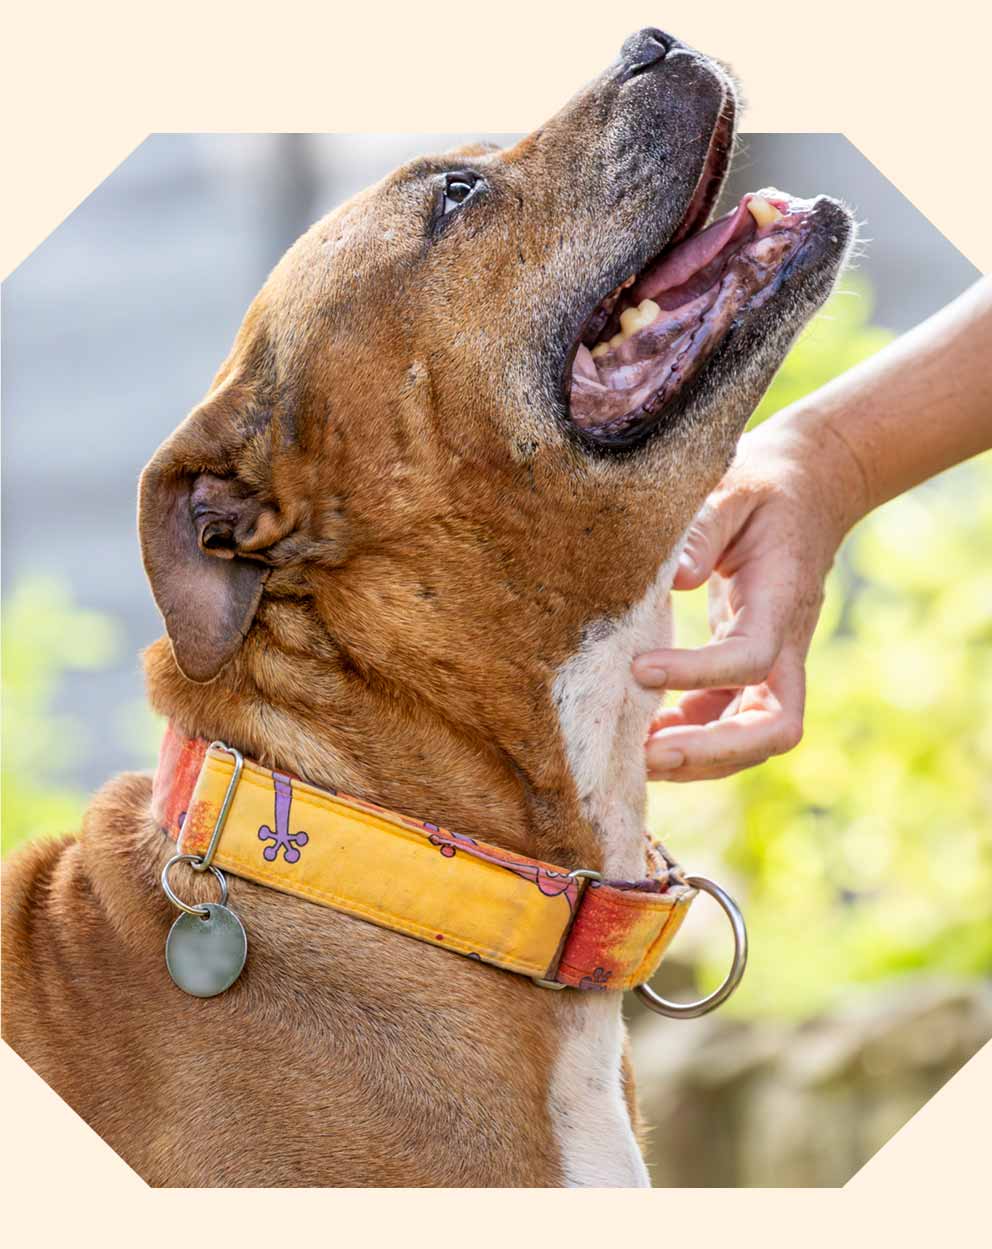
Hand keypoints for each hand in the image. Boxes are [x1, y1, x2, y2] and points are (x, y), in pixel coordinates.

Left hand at [634, 419, 861, 781]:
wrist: (809, 489)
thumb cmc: (763, 487)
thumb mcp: (733, 488)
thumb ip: (704, 531)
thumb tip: (673, 579)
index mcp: (782, 601)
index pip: (750, 658)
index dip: (698, 674)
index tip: (638, 669)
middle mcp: (787, 645)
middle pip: (772, 728)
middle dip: (712, 751)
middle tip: (644, 756)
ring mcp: (775, 665)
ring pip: (752, 739)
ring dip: (698, 758)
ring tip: (632, 758)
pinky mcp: (753, 672)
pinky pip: (726, 723)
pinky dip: (689, 740)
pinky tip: (641, 737)